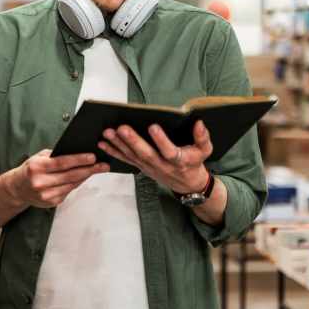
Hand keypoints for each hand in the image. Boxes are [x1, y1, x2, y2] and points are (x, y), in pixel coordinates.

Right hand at [9, 149, 108, 207]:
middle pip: (70, 175)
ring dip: (86, 176)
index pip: (62, 163)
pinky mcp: (51, 202)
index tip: (92, 157)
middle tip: (103, 165)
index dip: (79, 160)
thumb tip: (78, 153)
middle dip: (89, 169)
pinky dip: (77, 183)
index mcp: (37, 168)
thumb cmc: (31, 169)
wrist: (17, 189)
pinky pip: (69, 191)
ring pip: (72, 184)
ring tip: (97, 169)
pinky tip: (84, 177)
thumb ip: (56, 155)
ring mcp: (46, 194)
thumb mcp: (39, 157)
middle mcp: (40, 182)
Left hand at [98, 121, 212, 194]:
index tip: (153, 126)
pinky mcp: (142, 167)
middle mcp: (162, 165)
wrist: (188, 184)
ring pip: (133, 156)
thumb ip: (203, 137)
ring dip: (119, 145)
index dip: (161, 140)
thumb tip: (199, 123)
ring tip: (107, 133)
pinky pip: (126, 160)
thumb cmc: (194, 163)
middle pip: (146, 154)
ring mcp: (150, 167)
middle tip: (121, 128)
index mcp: (179, 160)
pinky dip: (113, 151)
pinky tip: (103, 143)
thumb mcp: (205, 151)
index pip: (169, 151)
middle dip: (132, 141)